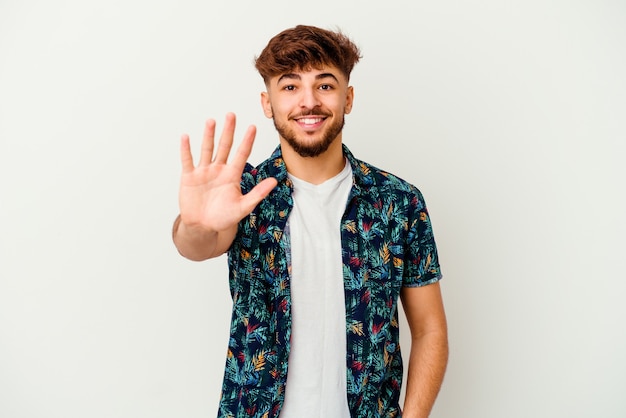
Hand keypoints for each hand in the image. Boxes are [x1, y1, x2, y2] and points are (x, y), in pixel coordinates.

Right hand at [178, 113, 276, 234]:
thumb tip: (275, 182)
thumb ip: (258, 194)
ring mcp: (204, 172)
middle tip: (231, 115)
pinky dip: (186, 149)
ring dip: (209, 135)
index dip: (247, 141)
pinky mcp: (189, 177)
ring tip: (211, 121)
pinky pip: (188, 161)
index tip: (253, 127)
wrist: (203, 227)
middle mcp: (218, 169)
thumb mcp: (243, 207)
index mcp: (232, 175)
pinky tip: (186, 137)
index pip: (241, 154)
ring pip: (207, 149)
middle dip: (228, 131)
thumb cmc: (223, 218)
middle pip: (225, 146)